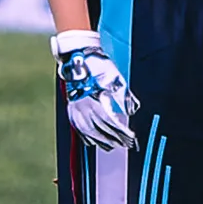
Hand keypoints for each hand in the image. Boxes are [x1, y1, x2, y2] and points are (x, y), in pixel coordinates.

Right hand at [52, 31, 136, 150]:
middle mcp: (83, 109)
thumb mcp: (115, 79)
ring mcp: (75, 110)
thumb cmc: (98, 66)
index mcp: (95, 102)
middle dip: (115, 139)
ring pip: (89, 132)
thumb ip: (124, 97)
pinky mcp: (71, 110)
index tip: (131, 137)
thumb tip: (131, 110)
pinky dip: (88, 137)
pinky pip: (79, 129)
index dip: (122, 132)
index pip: (111, 123)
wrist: (77, 57)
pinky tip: (94, 142)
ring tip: (113, 146)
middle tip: (126, 144)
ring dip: (102, 141)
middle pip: (101, 130)